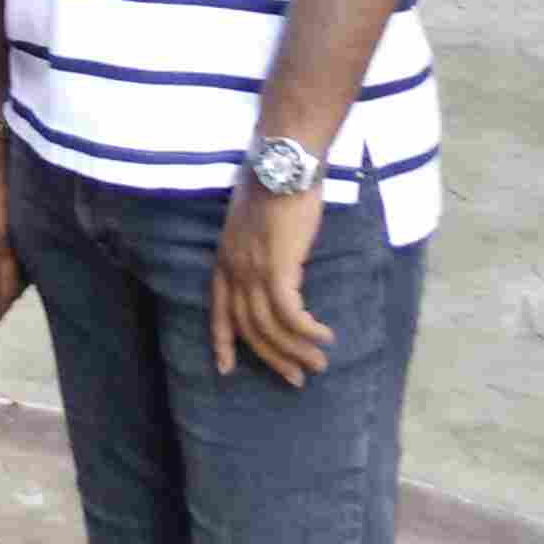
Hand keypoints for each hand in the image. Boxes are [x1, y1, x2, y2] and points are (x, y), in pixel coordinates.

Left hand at [209, 178, 332, 387]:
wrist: (283, 164)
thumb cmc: (274, 185)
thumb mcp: (254, 223)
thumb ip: (257, 249)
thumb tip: (275, 266)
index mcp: (224, 260)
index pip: (219, 311)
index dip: (222, 342)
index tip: (225, 369)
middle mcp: (234, 270)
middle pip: (249, 328)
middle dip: (272, 358)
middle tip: (296, 378)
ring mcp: (253, 271)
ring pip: (271, 328)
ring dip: (296, 350)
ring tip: (319, 363)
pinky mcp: (277, 270)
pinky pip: (291, 314)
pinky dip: (307, 330)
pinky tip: (325, 337)